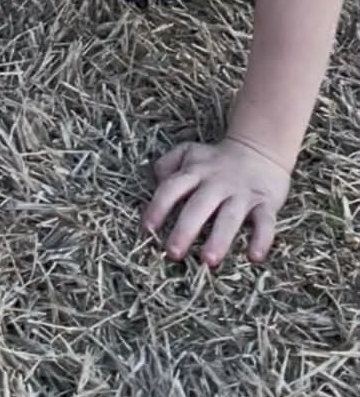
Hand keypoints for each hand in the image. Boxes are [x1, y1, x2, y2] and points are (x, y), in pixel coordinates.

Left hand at [142, 137, 290, 266]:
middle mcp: (216, 183)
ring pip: (229, 217)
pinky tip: (254, 257)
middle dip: (184, 230)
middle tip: (173, 253)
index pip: (171, 188)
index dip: (157, 207)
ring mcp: (241, 193)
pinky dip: (262, 239)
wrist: (259, 151)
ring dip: (219, 239)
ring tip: (209, 261)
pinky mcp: (265, 203)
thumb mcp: (188, 153)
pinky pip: (265, 222)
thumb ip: (167, 165)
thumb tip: (155, 184)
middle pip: (198, 206)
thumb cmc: (215, 161)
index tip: (146, 229)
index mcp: (194, 171)